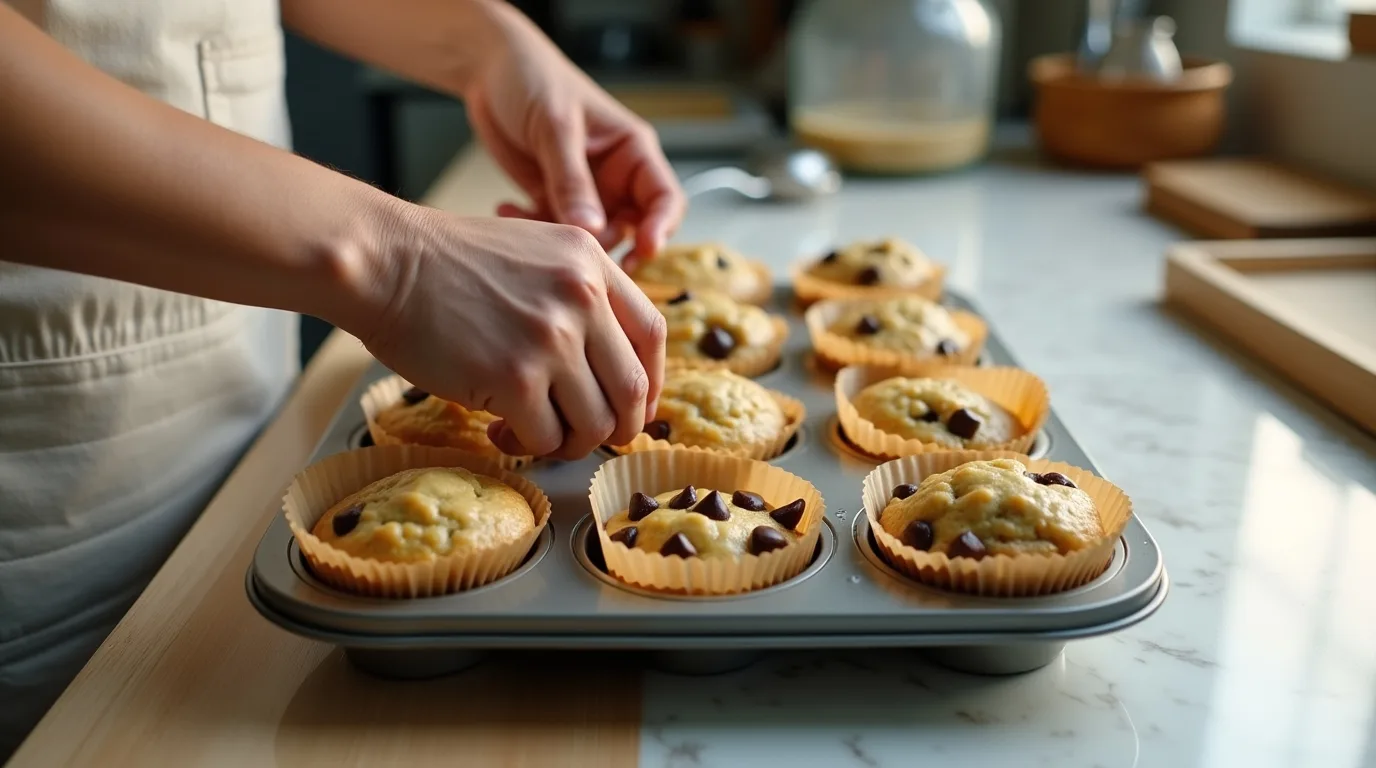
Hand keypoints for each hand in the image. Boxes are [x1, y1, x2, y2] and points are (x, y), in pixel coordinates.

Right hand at [355, 207, 665, 458]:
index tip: (634, 405)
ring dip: (568, 443)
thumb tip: (609, 367)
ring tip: (534, 433)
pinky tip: (500, 432)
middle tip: (590, 438)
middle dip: (618, 428)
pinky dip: (527, 446)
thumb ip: (579, 294)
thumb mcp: (535, 252)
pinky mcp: (513, 377)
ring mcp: (550, 339)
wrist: (384, 260)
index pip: (652, 335)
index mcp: (592, 262)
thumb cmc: (447, 263)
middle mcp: (581, 298)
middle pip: (633, 390)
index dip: (651, 382)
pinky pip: (545, 437)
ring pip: (594, 424)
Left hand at [460, 5, 684, 266]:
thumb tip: (592, 230)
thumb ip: (572, 180)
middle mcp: (615, 177)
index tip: (645, 249)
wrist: (490, 70)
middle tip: (574, 247)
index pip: (665, 198)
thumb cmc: (534, 80)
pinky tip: (507, 208)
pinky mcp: (552, 199)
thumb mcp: (556, 127)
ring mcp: (585, 192)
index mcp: (632, 152)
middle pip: (629, 229)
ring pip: (589, 237)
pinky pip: (553, 231)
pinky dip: (534, 230)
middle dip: (605, 243)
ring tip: (528, 222)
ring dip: (563, 240)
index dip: (662, 227)